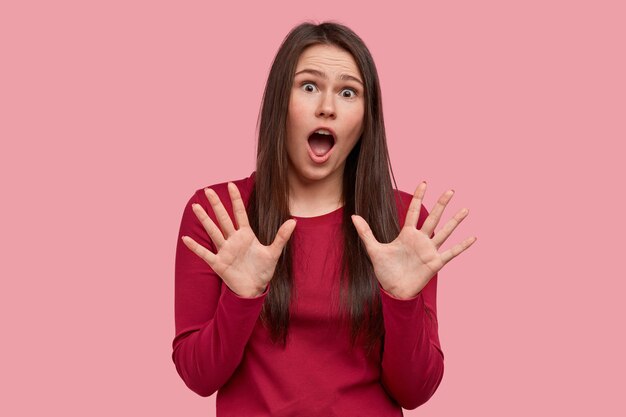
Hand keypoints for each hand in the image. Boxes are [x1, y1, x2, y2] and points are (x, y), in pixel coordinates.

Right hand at [182, 182, 296, 297]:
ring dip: (204, 220)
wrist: (254, 289)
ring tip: (196, 207)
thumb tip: (294, 221)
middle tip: (208, 190)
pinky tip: (186, 239)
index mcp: (246, 235)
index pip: (240, 213)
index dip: (235, 199)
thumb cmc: (263, 270)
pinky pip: (205, 253)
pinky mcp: (218, 263)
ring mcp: (225, 251)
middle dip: (216, 204)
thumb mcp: (274, 253)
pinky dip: (195, 247)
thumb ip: (281, 237)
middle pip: (223, 218)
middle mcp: (233, 240)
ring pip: (213, 231)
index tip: (230, 185)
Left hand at [351, 182, 475, 298]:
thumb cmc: (384, 271)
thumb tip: (353, 216)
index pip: (414, 212)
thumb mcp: (373, 249)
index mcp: (407, 234)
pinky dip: (462, 245)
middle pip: (433, 218)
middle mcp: (420, 240)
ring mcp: (429, 250)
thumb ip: (365, 232)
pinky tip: (473, 237)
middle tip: (450, 190)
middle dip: (441, 204)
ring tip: (465, 209)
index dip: (419, 197)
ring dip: (455, 221)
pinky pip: (451, 252)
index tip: (424, 183)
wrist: (393, 290)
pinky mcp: (435, 263)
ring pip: (444, 231)